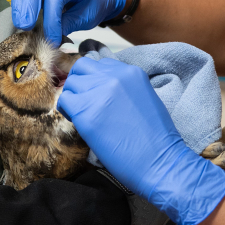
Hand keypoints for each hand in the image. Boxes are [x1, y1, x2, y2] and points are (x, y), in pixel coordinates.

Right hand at [11, 0, 126, 43]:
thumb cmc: (93, 3)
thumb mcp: (86, 16)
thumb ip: (68, 24)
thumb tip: (50, 39)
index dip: (51, 20)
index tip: (52, 40)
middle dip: (29, 7)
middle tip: (26, 28)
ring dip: (19, 5)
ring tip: (20, 25)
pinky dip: (18, 3)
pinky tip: (19, 18)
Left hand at [57, 56, 224, 224]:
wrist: (160, 162)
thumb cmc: (156, 138)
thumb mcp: (145, 98)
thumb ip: (124, 87)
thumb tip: (103, 89)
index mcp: (131, 72)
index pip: (101, 63)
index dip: (95, 78)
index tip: (96, 93)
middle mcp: (114, 76)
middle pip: (82, 68)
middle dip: (80, 83)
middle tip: (84, 101)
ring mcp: (99, 93)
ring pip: (71, 83)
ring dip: (73, 97)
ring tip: (82, 114)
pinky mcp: (86, 113)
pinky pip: (65, 101)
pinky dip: (67, 110)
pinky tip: (78, 122)